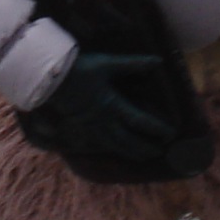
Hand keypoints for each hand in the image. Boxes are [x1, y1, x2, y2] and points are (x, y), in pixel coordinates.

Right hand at [15, 48, 179, 163]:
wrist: (49, 80)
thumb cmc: (80, 70)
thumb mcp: (107, 64)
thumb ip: (133, 64)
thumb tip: (157, 61)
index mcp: (112, 105)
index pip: (139, 121)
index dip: (156, 129)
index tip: (170, 134)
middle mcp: (104, 121)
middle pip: (128, 140)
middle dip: (145, 147)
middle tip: (160, 153)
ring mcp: (91, 127)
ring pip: (114, 145)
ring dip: (130, 152)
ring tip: (142, 157)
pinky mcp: (81, 127)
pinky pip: (100, 144)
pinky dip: (112, 149)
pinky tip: (115, 150)